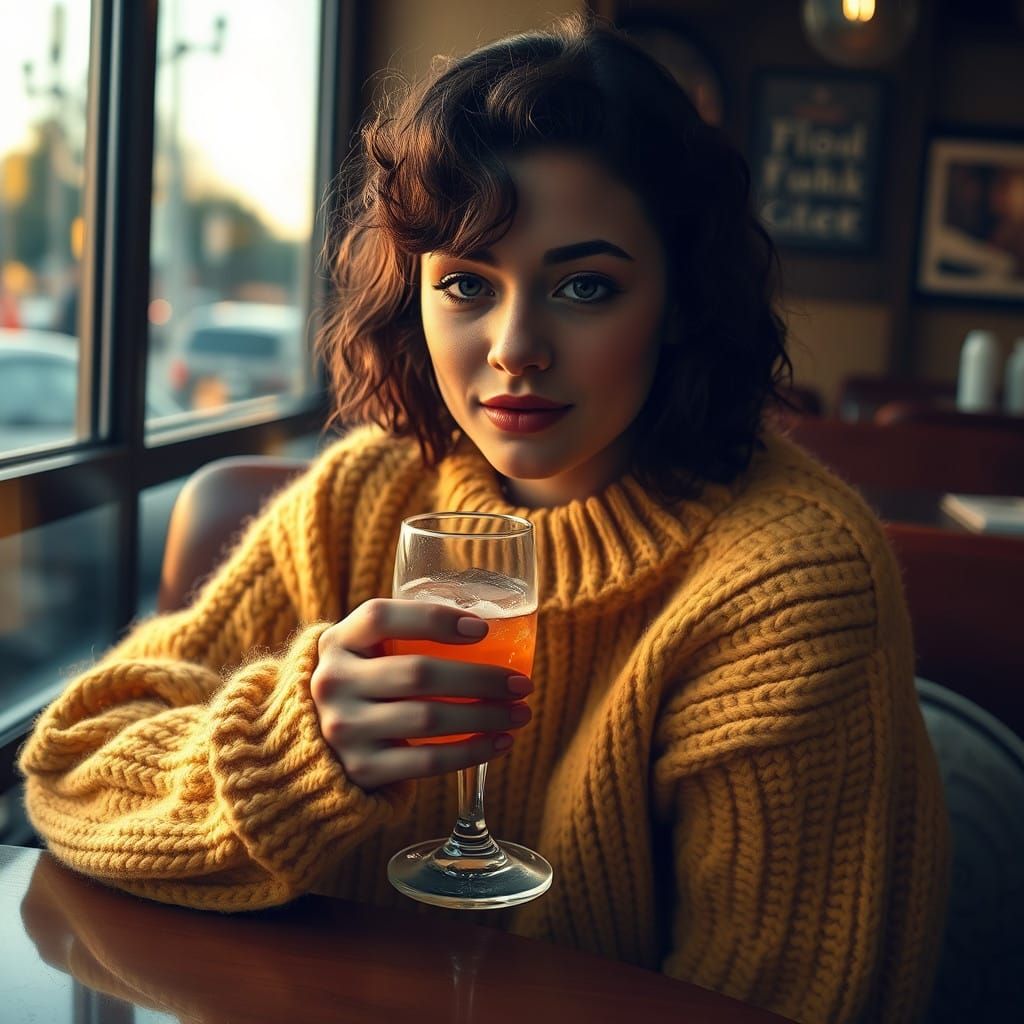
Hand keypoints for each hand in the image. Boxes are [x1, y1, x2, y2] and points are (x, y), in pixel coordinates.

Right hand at [310, 598, 532, 789]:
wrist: (310, 746)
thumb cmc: (361, 684)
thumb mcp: (361, 652)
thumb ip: (403, 636)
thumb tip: (492, 630)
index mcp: (338, 641)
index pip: (381, 618)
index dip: (434, 619)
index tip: (483, 628)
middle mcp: (334, 682)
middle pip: (418, 673)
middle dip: (480, 678)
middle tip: (521, 683)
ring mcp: (344, 728)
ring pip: (429, 718)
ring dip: (485, 716)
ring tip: (520, 713)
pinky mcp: (362, 768)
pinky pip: (428, 760)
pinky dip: (471, 751)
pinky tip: (500, 742)